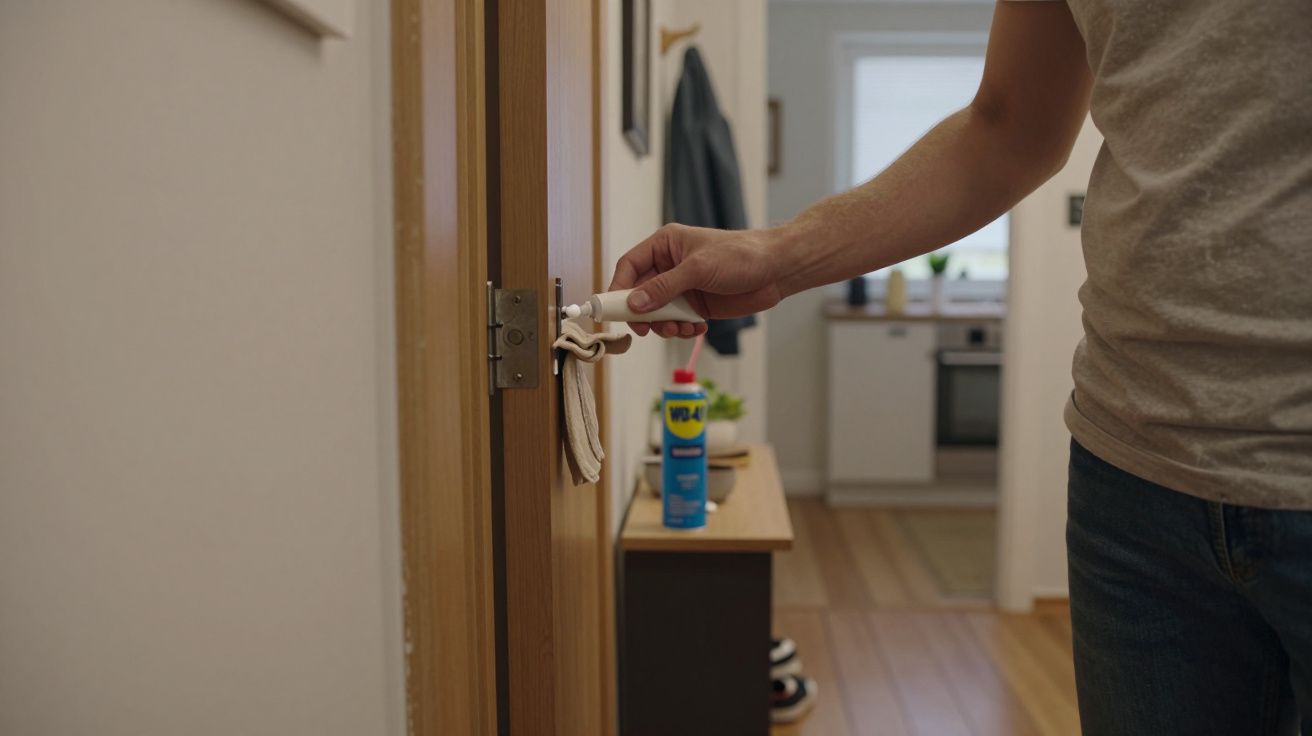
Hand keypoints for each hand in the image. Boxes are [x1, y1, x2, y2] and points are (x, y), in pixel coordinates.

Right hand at [608, 223, 786, 337]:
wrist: (776, 269)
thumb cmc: (740, 256)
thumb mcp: (698, 269)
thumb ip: (664, 287)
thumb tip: (634, 304)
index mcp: (665, 246)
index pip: (629, 266)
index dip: (618, 288)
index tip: (614, 310)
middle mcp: (669, 266)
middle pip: (639, 294)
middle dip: (643, 314)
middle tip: (648, 330)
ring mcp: (682, 288)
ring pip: (657, 313)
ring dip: (665, 325)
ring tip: (682, 328)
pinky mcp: (696, 305)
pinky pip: (677, 322)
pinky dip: (682, 329)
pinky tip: (698, 327)